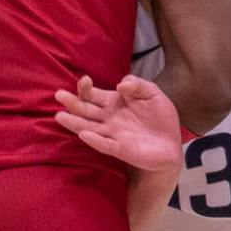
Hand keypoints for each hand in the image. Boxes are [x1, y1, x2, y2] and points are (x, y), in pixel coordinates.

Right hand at [54, 75, 180, 172]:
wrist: (171, 143)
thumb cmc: (160, 117)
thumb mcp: (152, 93)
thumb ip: (138, 85)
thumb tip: (121, 84)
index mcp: (114, 103)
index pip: (93, 95)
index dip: (86, 88)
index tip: (84, 80)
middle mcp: (109, 119)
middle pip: (86, 111)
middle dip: (73, 103)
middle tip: (59, 95)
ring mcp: (113, 135)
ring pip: (89, 128)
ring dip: (75, 123)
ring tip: (60, 117)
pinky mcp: (122, 150)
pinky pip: (106, 145)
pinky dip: (95, 140)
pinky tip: (84, 134)